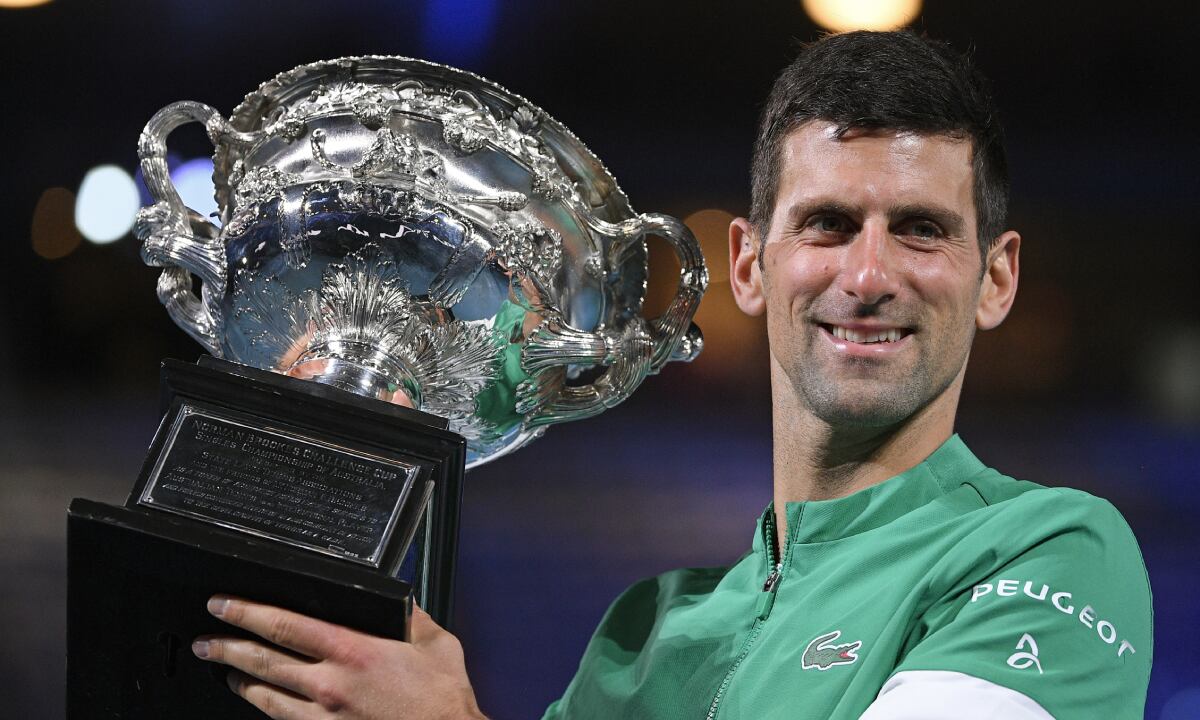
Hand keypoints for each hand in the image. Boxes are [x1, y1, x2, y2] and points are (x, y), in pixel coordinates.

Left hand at [192, 595, 485, 719]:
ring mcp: (324, 718)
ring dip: (240, 680)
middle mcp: (331, 685)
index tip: (224, 604)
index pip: (285, 625)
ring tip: (224, 671)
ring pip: (267, 696)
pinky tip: (260, 702)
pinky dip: (267, 710)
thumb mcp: (437, 645)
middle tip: (207, 639)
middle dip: (228, 647)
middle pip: (264, 661)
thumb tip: (400, 602)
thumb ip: (412, 618)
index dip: (247, 612)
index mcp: (354, 651)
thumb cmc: (443, 702)